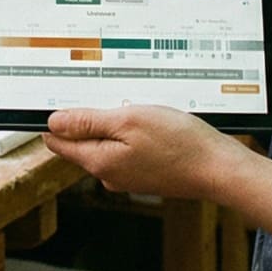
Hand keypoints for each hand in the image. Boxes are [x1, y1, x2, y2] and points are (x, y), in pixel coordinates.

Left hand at [44, 104, 241, 198]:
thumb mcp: (128, 121)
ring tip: (135, 107)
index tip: (60, 99)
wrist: (218, 167)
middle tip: (107, 95)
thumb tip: (54, 123)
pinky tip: (149, 121)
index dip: (55, 118)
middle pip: (82, 141)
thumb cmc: (178, 143)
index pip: (58, 142)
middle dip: (88, 117)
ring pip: (106, 142)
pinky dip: (131, 132)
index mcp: (99, 162)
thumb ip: (88, 122)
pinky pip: (126, 148)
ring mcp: (127, 175)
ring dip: (113, 122)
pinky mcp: (144, 172)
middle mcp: (109, 174)